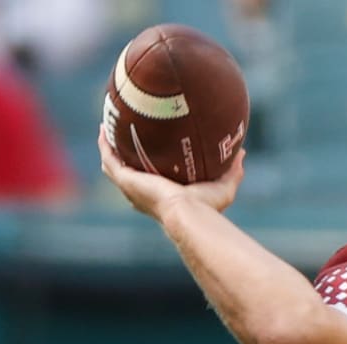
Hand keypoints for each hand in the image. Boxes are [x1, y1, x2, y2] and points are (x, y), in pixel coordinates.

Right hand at [97, 128, 243, 219]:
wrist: (187, 213)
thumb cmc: (205, 208)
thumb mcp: (223, 187)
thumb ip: (233, 171)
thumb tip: (242, 152)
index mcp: (162, 197)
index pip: (152, 182)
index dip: (149, 169)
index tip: (151, 154)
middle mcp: (143, 193)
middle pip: (128, 173)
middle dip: (125, 157)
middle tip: (123, 137)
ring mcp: (131, 187)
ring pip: (114, 165)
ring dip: (109, 148)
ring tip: (107, 129)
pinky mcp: (125, 179)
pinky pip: (109, 159)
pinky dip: (104, 144)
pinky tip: (104, 128)